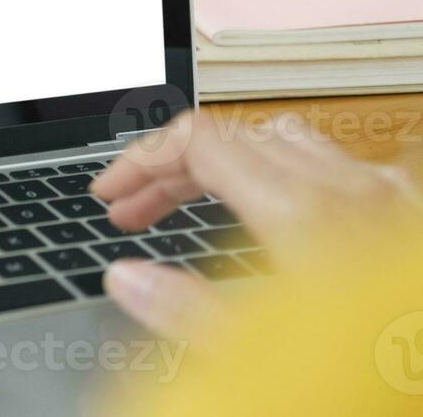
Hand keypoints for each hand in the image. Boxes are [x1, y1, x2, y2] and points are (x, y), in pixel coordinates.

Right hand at [90, 108, 422, 337]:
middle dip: (170, 167)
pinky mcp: (408, 211)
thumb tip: (127, 279)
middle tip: (133, 210)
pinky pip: (334, 162)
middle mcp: (349, 189)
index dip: (141, 158)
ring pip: (283, 138)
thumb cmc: (394, 369)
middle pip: (233, 136)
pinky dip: (283, 171)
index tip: (112, 195)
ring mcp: (386, 194)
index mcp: (306, 214)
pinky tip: (276, 210)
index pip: (200, 140)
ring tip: (193, 200)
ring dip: (225, 160)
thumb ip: (193, 314)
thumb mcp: (276, 351)